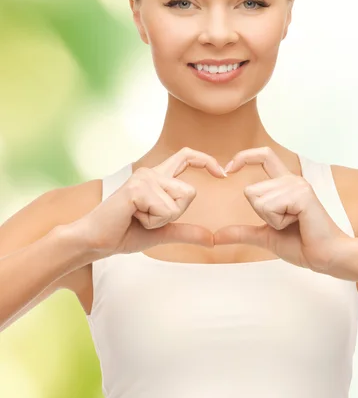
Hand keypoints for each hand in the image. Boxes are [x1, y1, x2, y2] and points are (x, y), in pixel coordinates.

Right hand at [71, 147, 225, 258]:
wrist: (95, 241)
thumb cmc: (124, 233)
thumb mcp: (162, 232)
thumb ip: (186, 231)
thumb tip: (212, 239)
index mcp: (156, 178)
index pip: (186, 156)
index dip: (206, 160)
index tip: (223, 174)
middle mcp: (151, 172)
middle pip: (190, 192)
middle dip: (175, 214)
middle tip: (147, 219)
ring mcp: (144, 178)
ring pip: (179, 202)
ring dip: (161, 220)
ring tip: (137, 218)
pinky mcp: (138, 188)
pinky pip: (165, 210)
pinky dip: (152, 222)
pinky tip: (132, 218)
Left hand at [213, 147, 353, 272]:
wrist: (325, 257)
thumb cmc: (302, 244)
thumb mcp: (265, 236)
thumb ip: (242, 232)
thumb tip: (217, 236)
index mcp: (285, 184)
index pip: (263, 155)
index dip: (244, 157)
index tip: (227, 169)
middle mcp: (291, 180)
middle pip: (250, 191)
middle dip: (261, 215)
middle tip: (286, 224)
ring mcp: (297, 185)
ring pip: (258, 200)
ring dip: (271, 220)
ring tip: (294, 224)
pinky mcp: (302, 194)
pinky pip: (269, 207)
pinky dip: (277, 222)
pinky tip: (298, 223)